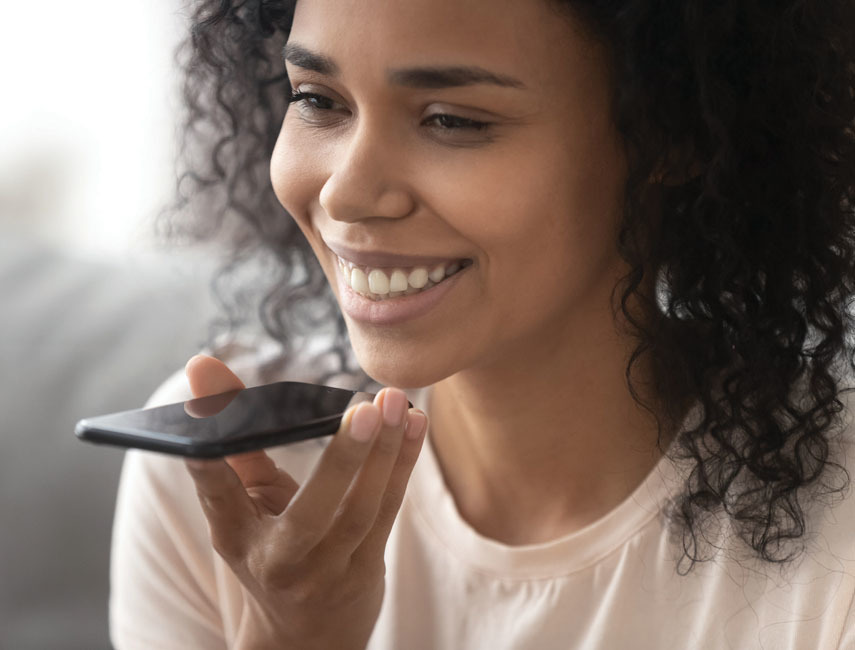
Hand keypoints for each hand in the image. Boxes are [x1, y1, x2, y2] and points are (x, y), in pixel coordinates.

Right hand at [182, 355, 427, 649]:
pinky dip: (402, 464)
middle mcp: (279, 560)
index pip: (217, 495)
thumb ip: (234, 439)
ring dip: (385, 453)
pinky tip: (413, 424)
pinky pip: (387, 511)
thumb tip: (203, 366)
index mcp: (235, 537)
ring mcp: (326, 571)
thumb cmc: (271, 550)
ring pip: (362, 509)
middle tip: (366, 408)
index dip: (210, 463)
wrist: (302, 635)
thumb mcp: (243, 507)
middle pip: (312, 511)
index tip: (207, 425)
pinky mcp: (364, 569)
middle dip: (343, 458)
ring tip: (397, 402)